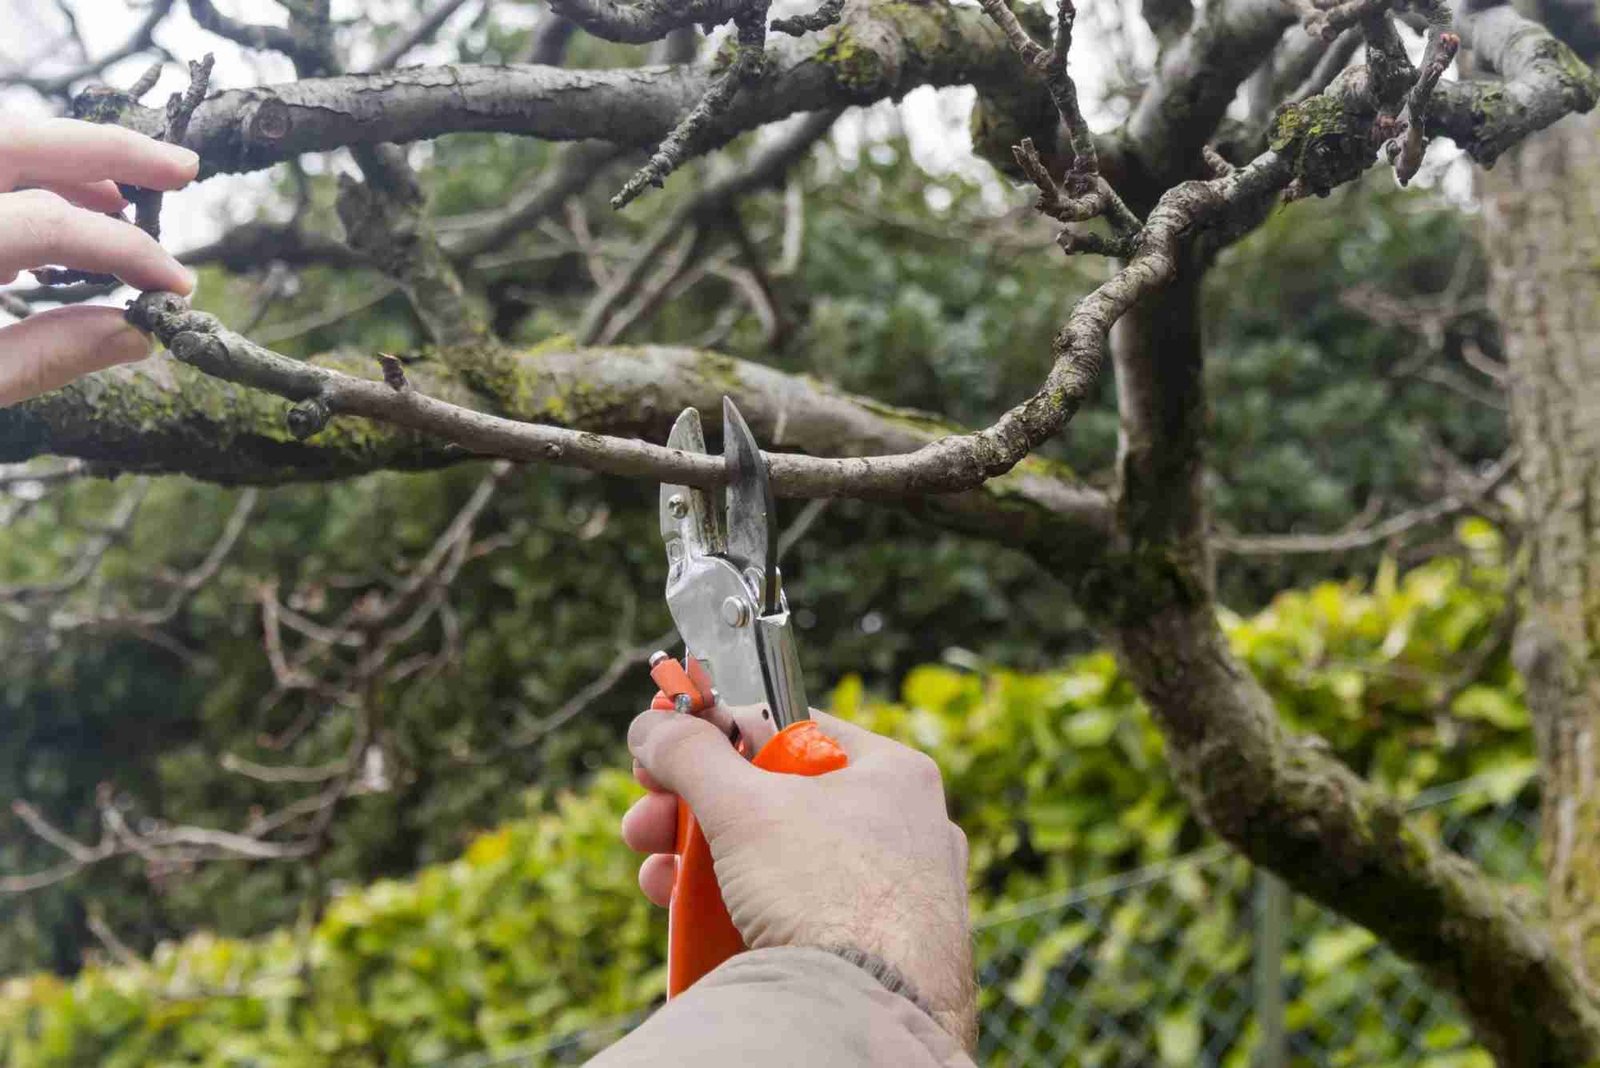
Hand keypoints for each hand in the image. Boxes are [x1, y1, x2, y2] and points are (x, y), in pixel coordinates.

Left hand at [0, 117, 198, 405]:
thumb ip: (47, 355)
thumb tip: (135, 334)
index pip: (50, 223)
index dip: (126, 251)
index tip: (178, 287)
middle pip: (20, 141)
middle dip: (109, 149)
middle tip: (184, 169)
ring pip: (2, 147)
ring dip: (70, 166)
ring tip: (129, 202)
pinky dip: (30, 183)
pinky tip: (69, 215)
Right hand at [623, 708, 975, 1045]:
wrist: (871, 1015)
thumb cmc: (829, 896)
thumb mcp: (745, 809)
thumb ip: (691, 755)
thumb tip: (654, 724)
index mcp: (892, 772)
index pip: (791, 729)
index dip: (719, 735)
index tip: (666, 747)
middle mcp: (904, 827)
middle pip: (776, 799)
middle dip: (694, 811)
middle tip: (644, 823)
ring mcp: (894, 893)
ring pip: (781, 861)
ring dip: (704, 864)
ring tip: (655, 879)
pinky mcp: (876, 951)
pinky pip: (801, 914)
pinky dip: (742, 911)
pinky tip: (690, 922)